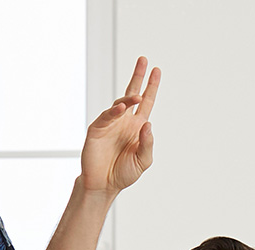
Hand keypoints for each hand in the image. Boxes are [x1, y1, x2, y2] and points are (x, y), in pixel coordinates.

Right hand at [81, 58, 159, 193]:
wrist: (104, 184)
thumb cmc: (124, 172)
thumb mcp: (143, 160)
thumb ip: (147, 143)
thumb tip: (148, 124)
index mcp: (137, 126)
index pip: (146, 102)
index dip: (151, 87)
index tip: (156, 70)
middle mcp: (124, 121)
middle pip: (132, 94)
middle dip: (138, 77)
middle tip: (144, 60)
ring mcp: (110, 123)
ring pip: (119, 104)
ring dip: (128, 98)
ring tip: (136, 96)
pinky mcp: (97, 129)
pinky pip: (106, 117)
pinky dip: (114, 111)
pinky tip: (121, 107)